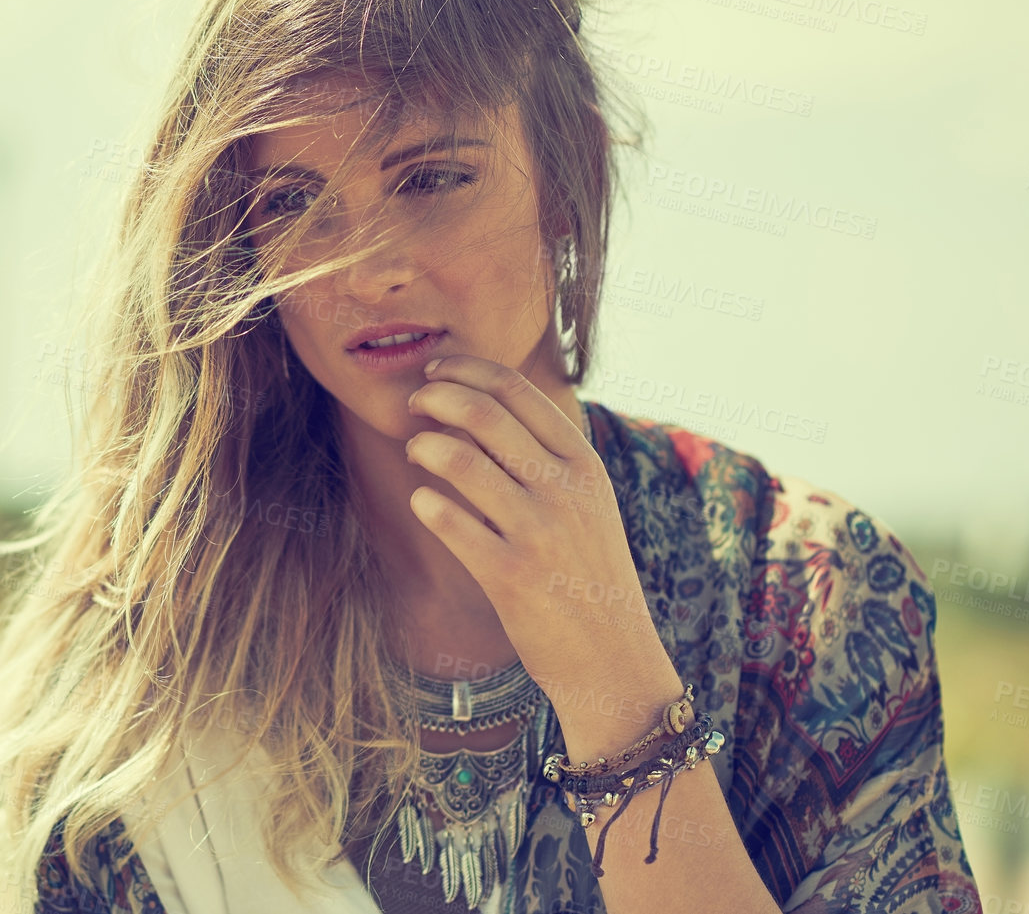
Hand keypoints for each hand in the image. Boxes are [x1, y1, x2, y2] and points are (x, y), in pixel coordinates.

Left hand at [402, 354, 680, 755]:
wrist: (614, 658)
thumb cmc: (589, 575)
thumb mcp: (588, 504)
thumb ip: (549, 457)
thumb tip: (483, 404)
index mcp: (584, 464)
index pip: (517, 390)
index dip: (465, 370)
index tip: (435, 370)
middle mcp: (565, 490)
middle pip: (482, 413)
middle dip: (434, 397)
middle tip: (414, 405)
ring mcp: (538, 531)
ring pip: (459, 460)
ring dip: (423, 446)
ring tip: (415, 452)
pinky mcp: (509, 575)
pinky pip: (449, 522)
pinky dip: (426, 504)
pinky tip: (422, 502)